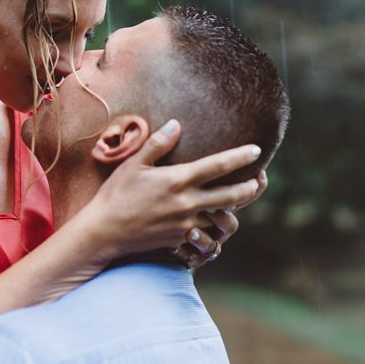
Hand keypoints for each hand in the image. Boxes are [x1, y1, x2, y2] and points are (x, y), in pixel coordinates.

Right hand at [83, 119, 260, 258]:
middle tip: (259, 181)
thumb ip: (158, 144)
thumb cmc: (116, 194)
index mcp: (178, 179)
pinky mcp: (180, 239)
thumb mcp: (133, 164)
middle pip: (231, 196)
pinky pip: (207, 237)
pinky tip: (215, 225)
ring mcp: (185, 223)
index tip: (256, 151)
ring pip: (223, 220)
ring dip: (234, 212)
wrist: (104, 231)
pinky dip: (214, 232)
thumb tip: (176, 124)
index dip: (241, 157)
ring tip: (237, 203)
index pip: (218, 165)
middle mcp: (187, 202)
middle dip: (250, 188)